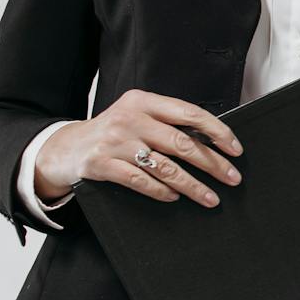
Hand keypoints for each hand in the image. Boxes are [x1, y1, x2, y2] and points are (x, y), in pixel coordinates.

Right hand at [32, 88, 245, 207]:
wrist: (64, 148)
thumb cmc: (111, 133)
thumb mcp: (136, 116)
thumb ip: (166, 122)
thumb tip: (213, 141)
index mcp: (143, 101)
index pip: (190, 113)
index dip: (217, 132)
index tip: (236, 149)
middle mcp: (130, 118)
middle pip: (182, 143)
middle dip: (213, 163)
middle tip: (232, 178)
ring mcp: (114, 141)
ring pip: (165, 166)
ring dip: (193, 185)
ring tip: (210, 198)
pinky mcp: (101, 164)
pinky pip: (140, 181)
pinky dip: (161, 191)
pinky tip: (174, 198)